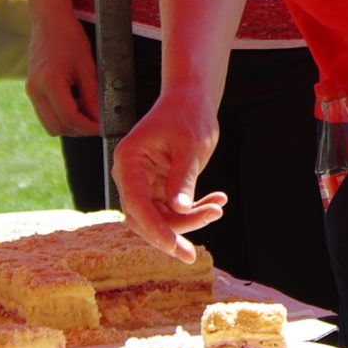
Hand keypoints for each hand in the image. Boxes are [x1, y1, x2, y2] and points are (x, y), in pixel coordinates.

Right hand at [24, 8, 99, 136]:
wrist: (49, 21)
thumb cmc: (69, 38)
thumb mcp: (87, 66)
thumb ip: (93, 96)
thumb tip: (100, 119)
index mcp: (49, 83)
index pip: (70, 118)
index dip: (89, 127)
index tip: (103, 128)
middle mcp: (35, 90)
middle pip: (57, 127)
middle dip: (79, 130)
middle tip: (98, 123)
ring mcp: (31, 91)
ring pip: (50, 124)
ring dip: (69, 124)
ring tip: (88, 112)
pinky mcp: (32, 90)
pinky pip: (45, 113)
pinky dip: (61, 115)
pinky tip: (76, 104)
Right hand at [112, 86, 225, 261]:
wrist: (192, 101)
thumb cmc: (188, 116)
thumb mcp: (191, 147)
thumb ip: (183, 178)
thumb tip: (179, 210)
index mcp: (129, 160)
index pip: (136, 203)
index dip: (154, 228)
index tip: (173, 246)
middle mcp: (130, 174)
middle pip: (144, 217)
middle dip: (173, 231)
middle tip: (199, 243)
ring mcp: (142, 182)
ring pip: (159, 217)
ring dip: (189, 219)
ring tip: (218, 207)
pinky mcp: (156, 187)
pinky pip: (171, 209)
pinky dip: (193, 209)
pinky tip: (217, 201)